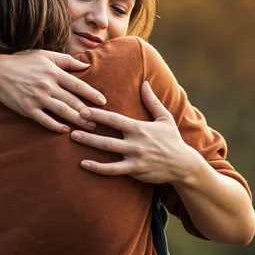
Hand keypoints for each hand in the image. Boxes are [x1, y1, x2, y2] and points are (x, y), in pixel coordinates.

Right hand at [0, 50, 106, 133]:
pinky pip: (45, 120)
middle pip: (73, 101)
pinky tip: (66, 130)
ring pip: (62, 112)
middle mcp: (47, 85)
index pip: (77, 85)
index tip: (103, 102)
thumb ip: (66, 60)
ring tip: (89, 127)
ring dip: (77, 121)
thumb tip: (85, 65)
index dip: (92, 94)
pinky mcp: (27, 109)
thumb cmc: (22, 61)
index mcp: (53, 72)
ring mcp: (37, 98)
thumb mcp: (44, 55)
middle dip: (88, 113)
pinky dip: (56, 126)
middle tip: (100, 121)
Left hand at [70, 81, 199, 183]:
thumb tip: (144, 82)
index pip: (114, 119)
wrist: (183, 165)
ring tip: (72, 139)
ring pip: (107, 152)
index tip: (83, 109)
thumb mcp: (164, 118)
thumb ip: (152, 101)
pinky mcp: (135, 171)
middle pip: (106, 136)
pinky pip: (112, 170)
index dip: (98, 115)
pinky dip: (97, 168)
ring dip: (89, 146)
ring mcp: (134, 158)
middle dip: (87, 131)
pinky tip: (83, 164)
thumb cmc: (172, 139)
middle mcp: (135, 142)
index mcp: (139, 127)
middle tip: (70, 125)